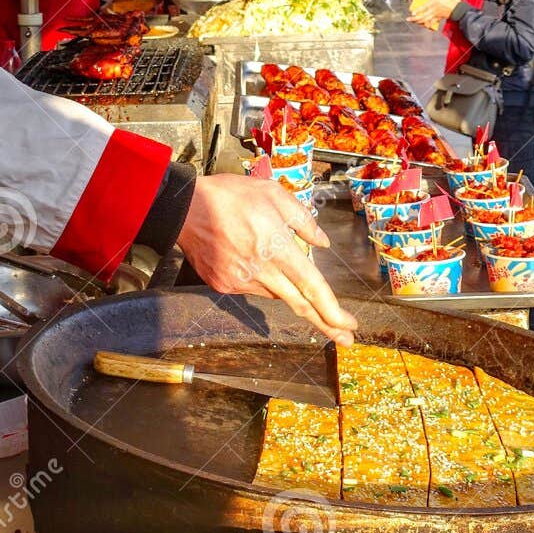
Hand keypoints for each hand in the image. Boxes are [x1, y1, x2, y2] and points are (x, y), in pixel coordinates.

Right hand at [176, 177, 357, 342]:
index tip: (349, 325)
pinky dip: (263, 280)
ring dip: (288, 291)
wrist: (184, 208)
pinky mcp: (224, 285)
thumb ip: (302, 220)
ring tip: (277, 264)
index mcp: (276, 246)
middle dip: (326, 323)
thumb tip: (322, 244)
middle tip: (345, 338)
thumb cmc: (231, 195)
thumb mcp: (273, 193)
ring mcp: (241, 280)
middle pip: (300, 304)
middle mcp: (261, 270)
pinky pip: (254, 288)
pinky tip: (252, 259)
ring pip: (276, 294)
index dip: (333, 310)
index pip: (312, 286)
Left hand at [410, 0, 458, 26]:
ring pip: (426, 20)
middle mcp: (434, 10)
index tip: (412, 12)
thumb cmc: (453, 0)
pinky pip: (431, 22)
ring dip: (419, 22)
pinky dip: (427, 24)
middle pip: (423, 16)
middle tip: (409, 19)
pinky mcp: (438, 18)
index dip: (418, 10)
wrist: (459, 10)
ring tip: (414, 21)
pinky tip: (423, 25)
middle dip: (415, 19)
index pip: (424, 7)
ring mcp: (436, 15)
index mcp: (435, 2)